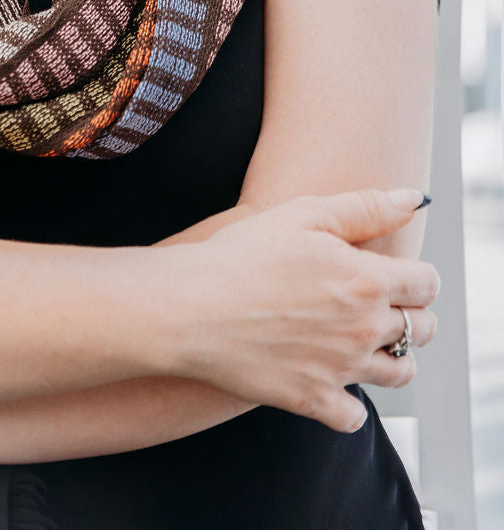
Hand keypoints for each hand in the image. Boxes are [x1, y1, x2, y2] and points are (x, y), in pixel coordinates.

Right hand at [172, 188, 437, 432]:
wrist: (190, 307)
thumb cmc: (242, 253)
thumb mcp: (303, 213)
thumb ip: (365, 208)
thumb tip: (413, 200)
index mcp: (366, 280)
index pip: (427, 284)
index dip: (418, 276)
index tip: (398, 273)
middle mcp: (363, 328)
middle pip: (423, 330)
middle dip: (413, 314)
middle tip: (382, 304)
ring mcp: (341, 369)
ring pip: (401, 373)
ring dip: (392, 356)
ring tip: (362, 340)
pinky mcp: (313, 400)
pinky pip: (355, 417)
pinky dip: (350, 402)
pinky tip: (331, 377)